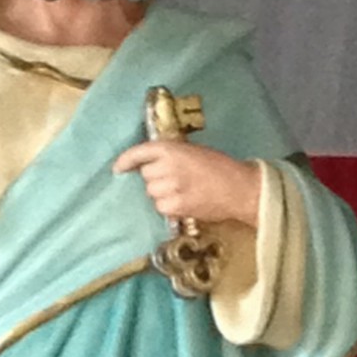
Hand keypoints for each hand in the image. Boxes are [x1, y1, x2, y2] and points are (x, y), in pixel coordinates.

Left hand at [113, 139, 261, 223]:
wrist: (239, 188)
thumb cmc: (220, 167)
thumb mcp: (193, 152)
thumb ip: (171, 155)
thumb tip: (149, 165)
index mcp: (171, 148)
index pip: (139, 153)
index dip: (125, 161)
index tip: (118, 169)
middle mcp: (167, 167)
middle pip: (146, 176)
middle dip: (155, 177)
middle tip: (174, 178)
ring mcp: (169, 188)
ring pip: (152, 193)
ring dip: (161, 193)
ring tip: (182, 191)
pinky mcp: (174, 206)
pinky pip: (161, 207)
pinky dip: (168, 206)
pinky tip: (185, 202)